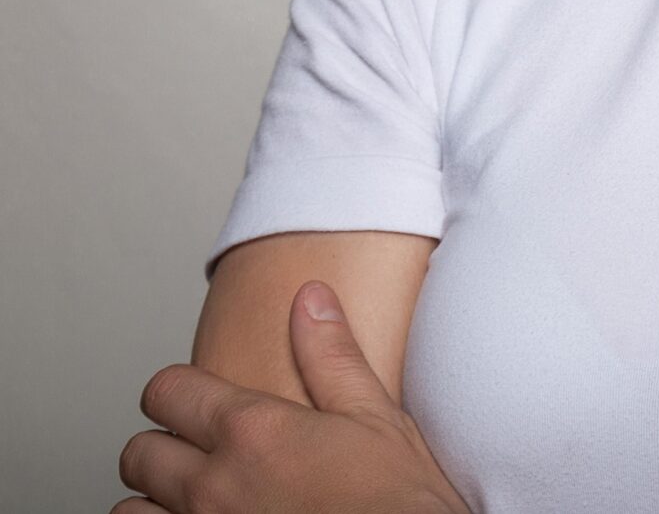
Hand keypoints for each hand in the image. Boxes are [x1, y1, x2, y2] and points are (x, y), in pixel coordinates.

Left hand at [116, 279, 468, 513]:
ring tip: (197, 497)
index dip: (179, 391)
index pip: (166, 391)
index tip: (198, 400)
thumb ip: (331, 355)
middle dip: (165, 445)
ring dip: (157, 501)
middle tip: (201, 451)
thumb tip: (309, 297)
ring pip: (130, 511)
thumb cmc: (398, 500)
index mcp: (253, 432)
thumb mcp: (376, 416)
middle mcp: (214, 485)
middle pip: (139, 453)